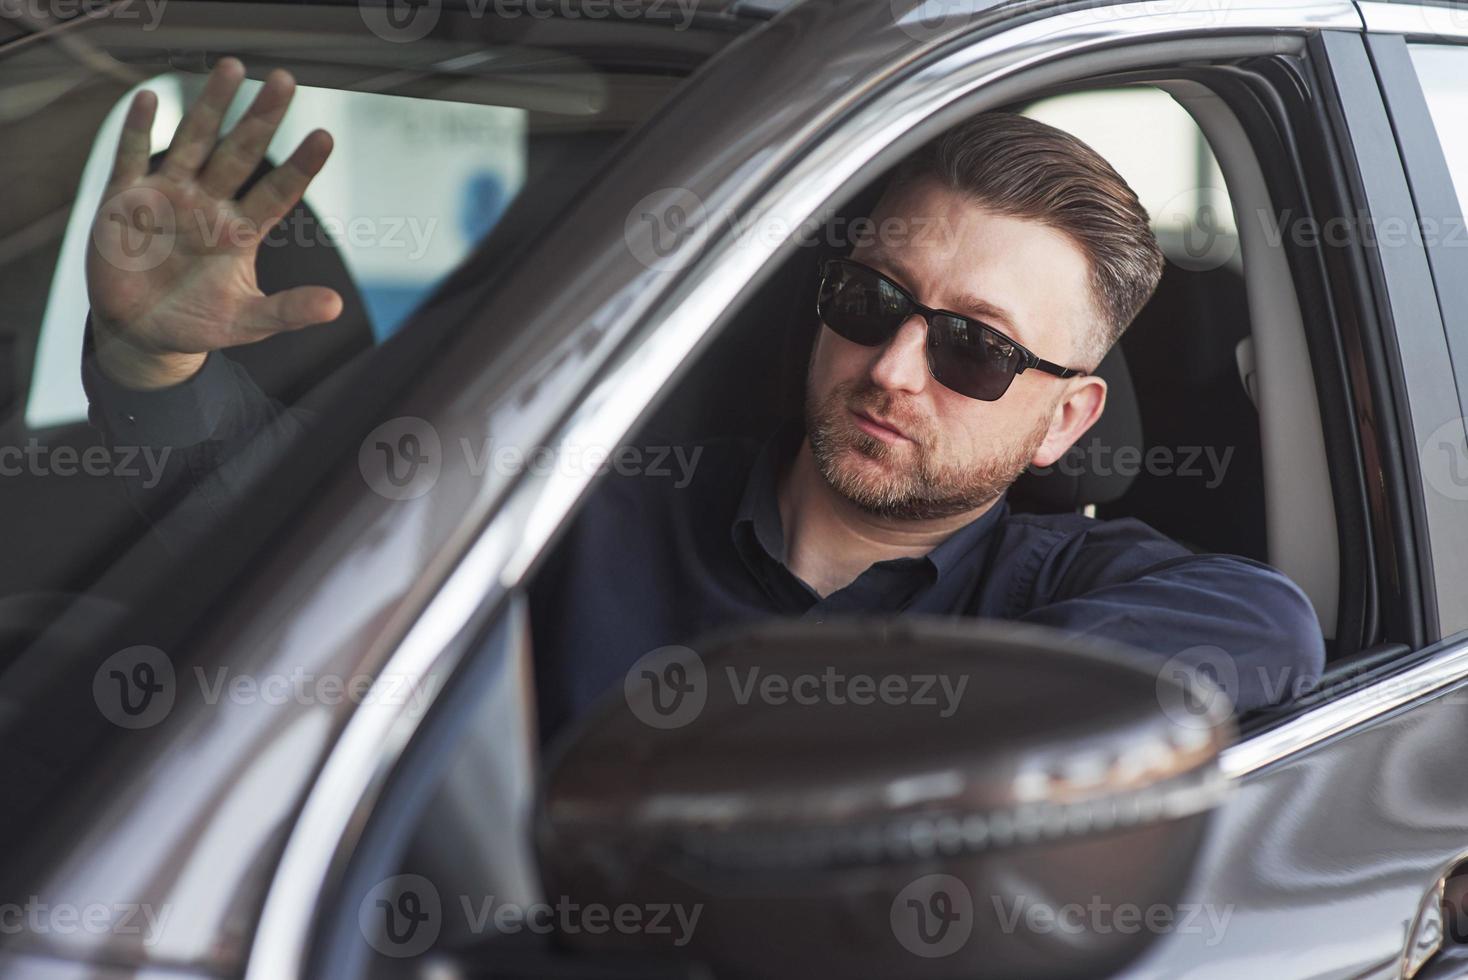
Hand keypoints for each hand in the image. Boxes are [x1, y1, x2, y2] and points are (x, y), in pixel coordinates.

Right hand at [86, 58, 340, 389]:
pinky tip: (149, 97)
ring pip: (194, 141)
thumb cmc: (198, 321)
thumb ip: (288, 311)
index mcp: (240, 231)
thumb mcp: (247, 322)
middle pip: (240, 153)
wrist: (141, 331)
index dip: (299, 166)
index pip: (278, 192)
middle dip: (261, 118)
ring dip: (211, 106)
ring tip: (233, 68)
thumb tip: (336, 307)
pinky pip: (132, 157)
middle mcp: (209, 204)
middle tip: (285, 80)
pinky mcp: (126, 200)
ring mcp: (169, 196)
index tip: (325, 137)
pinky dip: (138, 130)